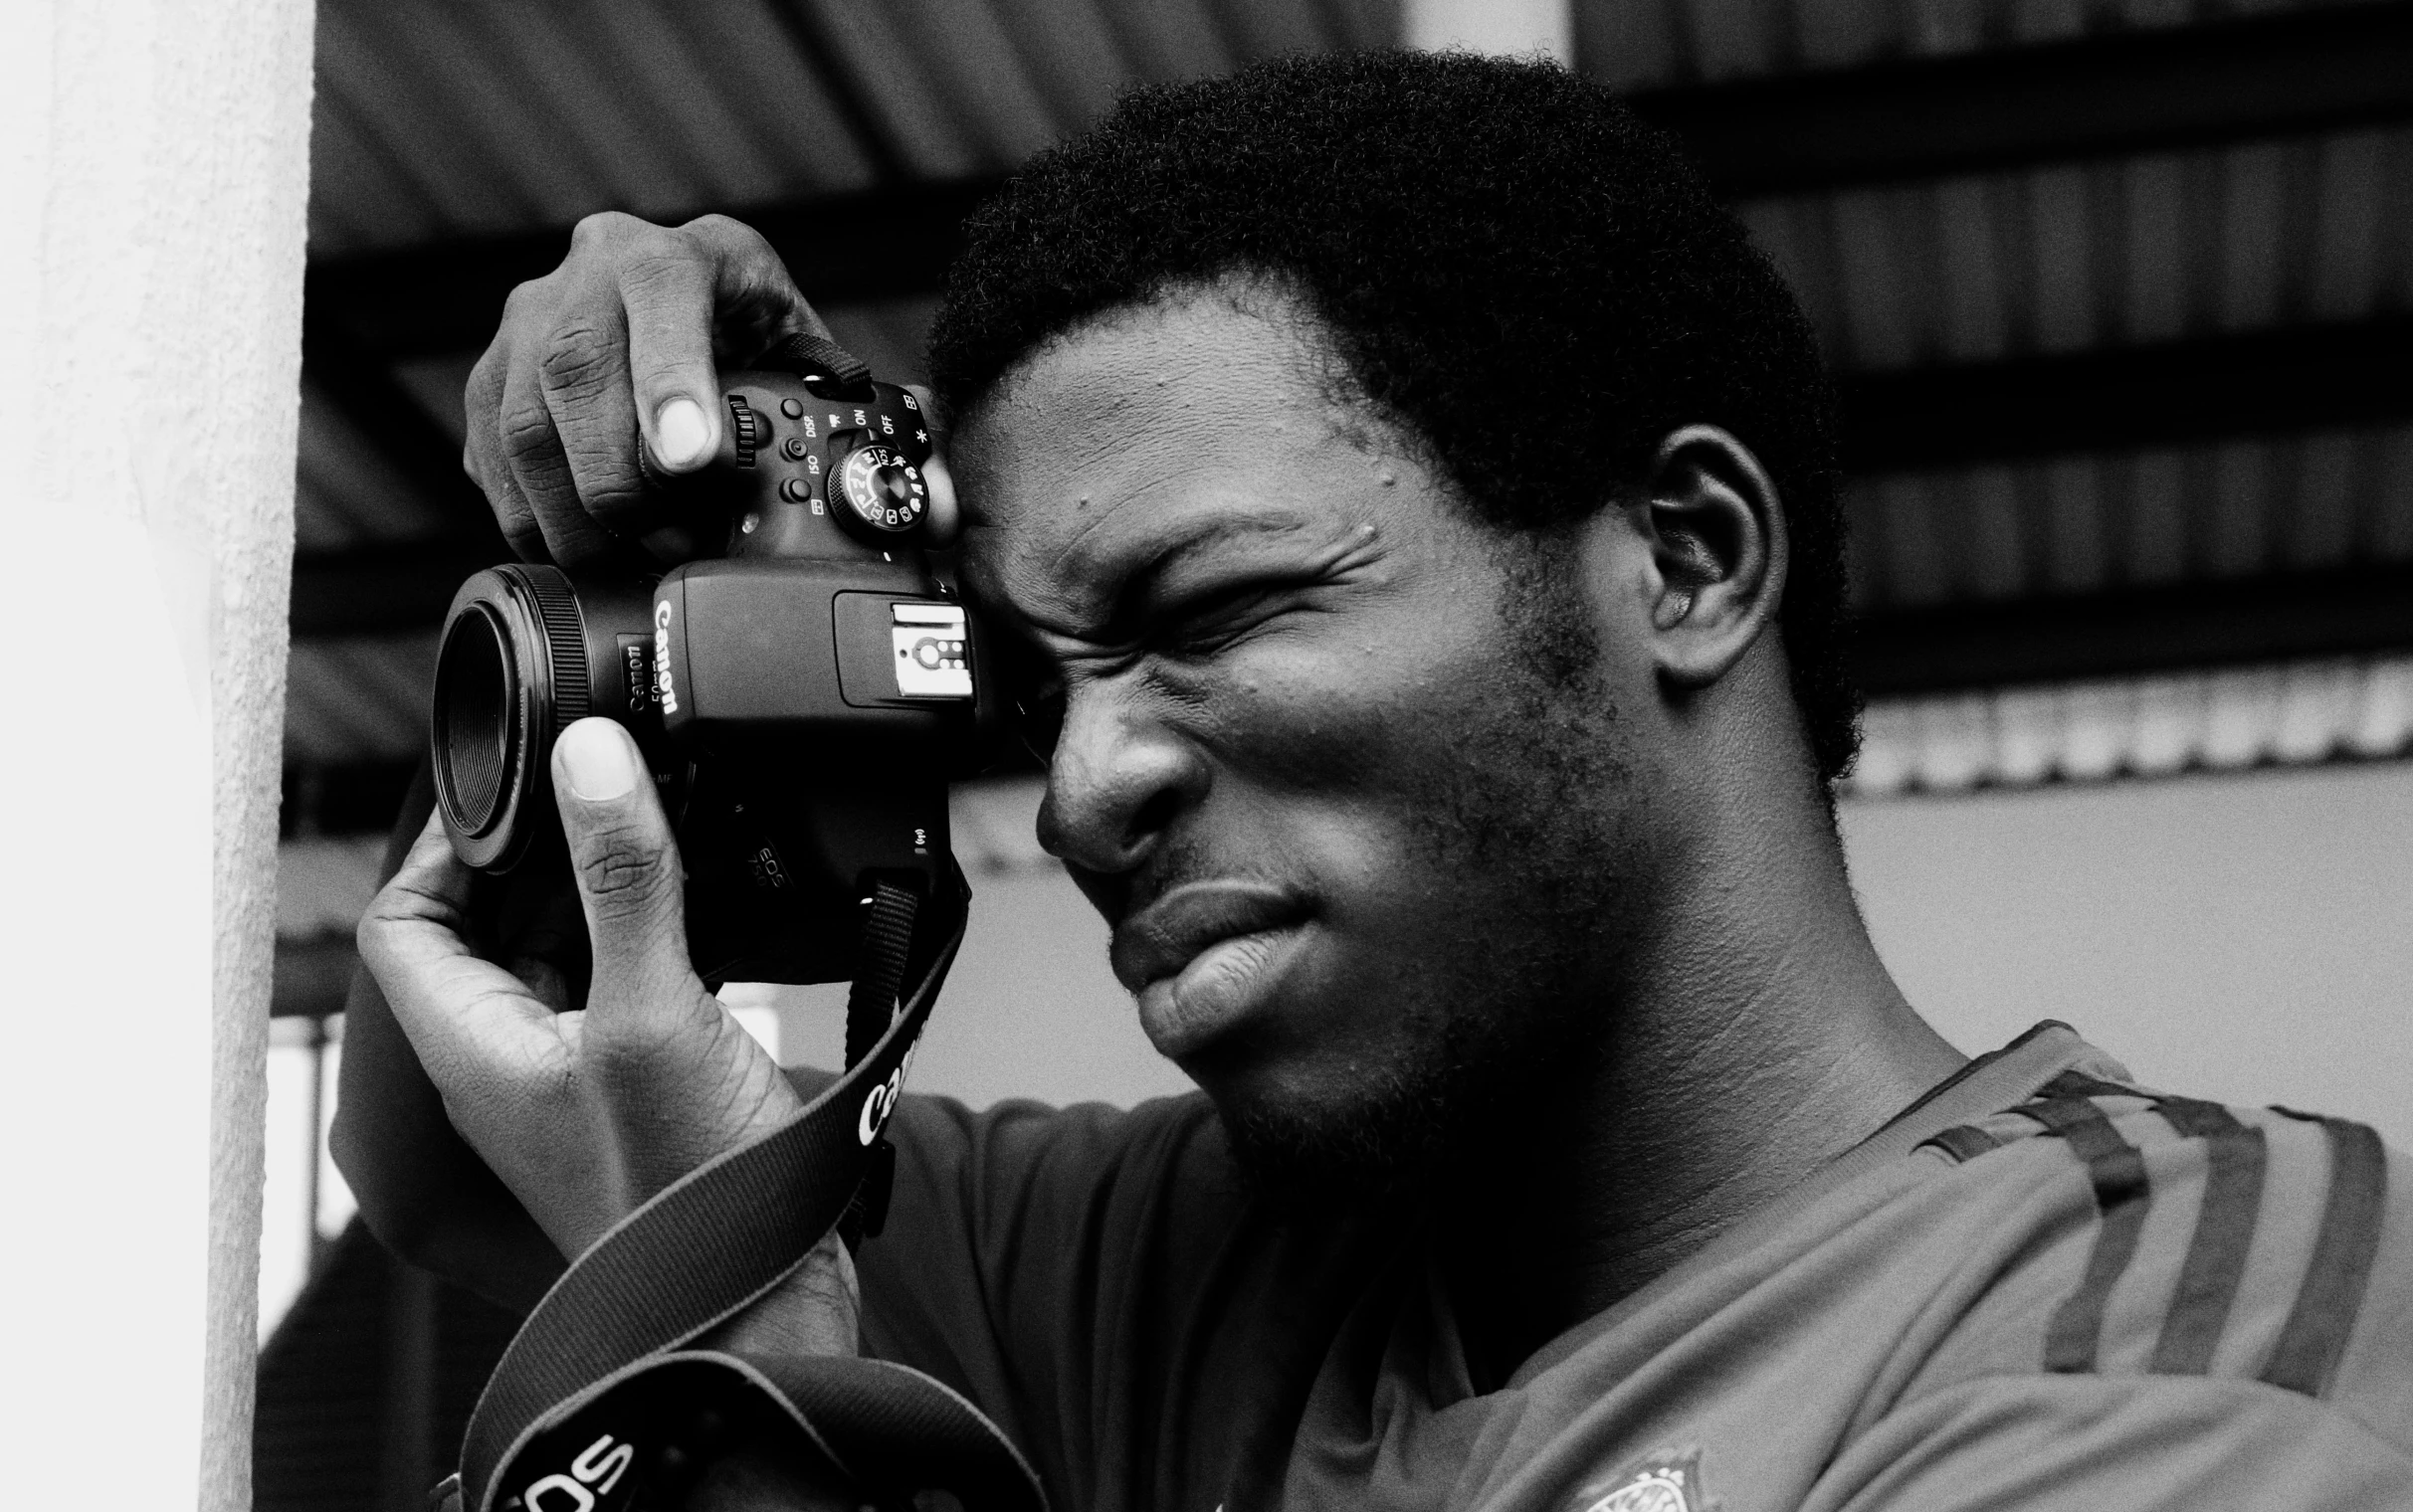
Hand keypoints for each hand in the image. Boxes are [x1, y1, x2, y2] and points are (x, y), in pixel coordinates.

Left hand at [359, 719, 819, 1275]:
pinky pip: (623, 991)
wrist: (757, 1304)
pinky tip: (714, 918)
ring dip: (604, 895)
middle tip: (608, 799)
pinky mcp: (640, 1092)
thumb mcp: (653, 1009)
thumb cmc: (684, 1195)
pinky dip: (654, 941)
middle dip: (542, 855)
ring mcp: (575, 1081)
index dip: (442, 846)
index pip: (402, 923)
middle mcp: (511, 1063)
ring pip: (560, 957)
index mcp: (474, 1048)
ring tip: (663, 841)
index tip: (518, 788)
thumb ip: (623, 877)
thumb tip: (587, 756)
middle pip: (485, 929)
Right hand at [463, 211, 954, 568]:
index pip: (664, 296)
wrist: (670, 309)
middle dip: (625, 480)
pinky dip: (534, 518)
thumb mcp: (809, 358)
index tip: (692, 458)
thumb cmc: (752, 345)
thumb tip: (942, 509)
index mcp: (683, 254)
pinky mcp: (485, 379)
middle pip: (578, 374)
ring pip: (524, 425)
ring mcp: (526, 321)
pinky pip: (492, 459)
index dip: (671, 380)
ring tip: (635, 556)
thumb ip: (872, 421)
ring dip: (578, 513)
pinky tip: (581, 545)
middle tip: (674, 545)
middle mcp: (592, 270)